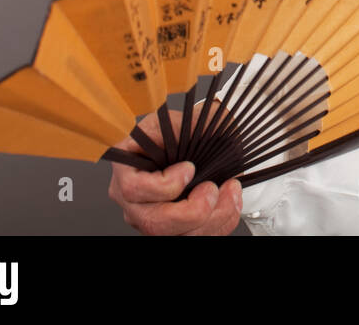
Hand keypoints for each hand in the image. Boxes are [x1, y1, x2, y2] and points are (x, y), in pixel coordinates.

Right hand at [107, 105, 242, 235]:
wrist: (202, 146)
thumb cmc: (184, 134)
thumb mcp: (182, 120)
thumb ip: (188, 124)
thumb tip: (199, 128)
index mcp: (127, 169)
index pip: (133, 189)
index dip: (164, 185)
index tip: (190, 168)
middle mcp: (134, 201)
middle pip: (153, 223)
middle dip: (192, 211)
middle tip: (212, 189)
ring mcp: (152, 219)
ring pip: (177, 236)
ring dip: (213, 218)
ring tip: (231, 191)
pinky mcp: (173, 231)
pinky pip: (195, 238)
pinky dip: (220, 224)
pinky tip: (231, 203)